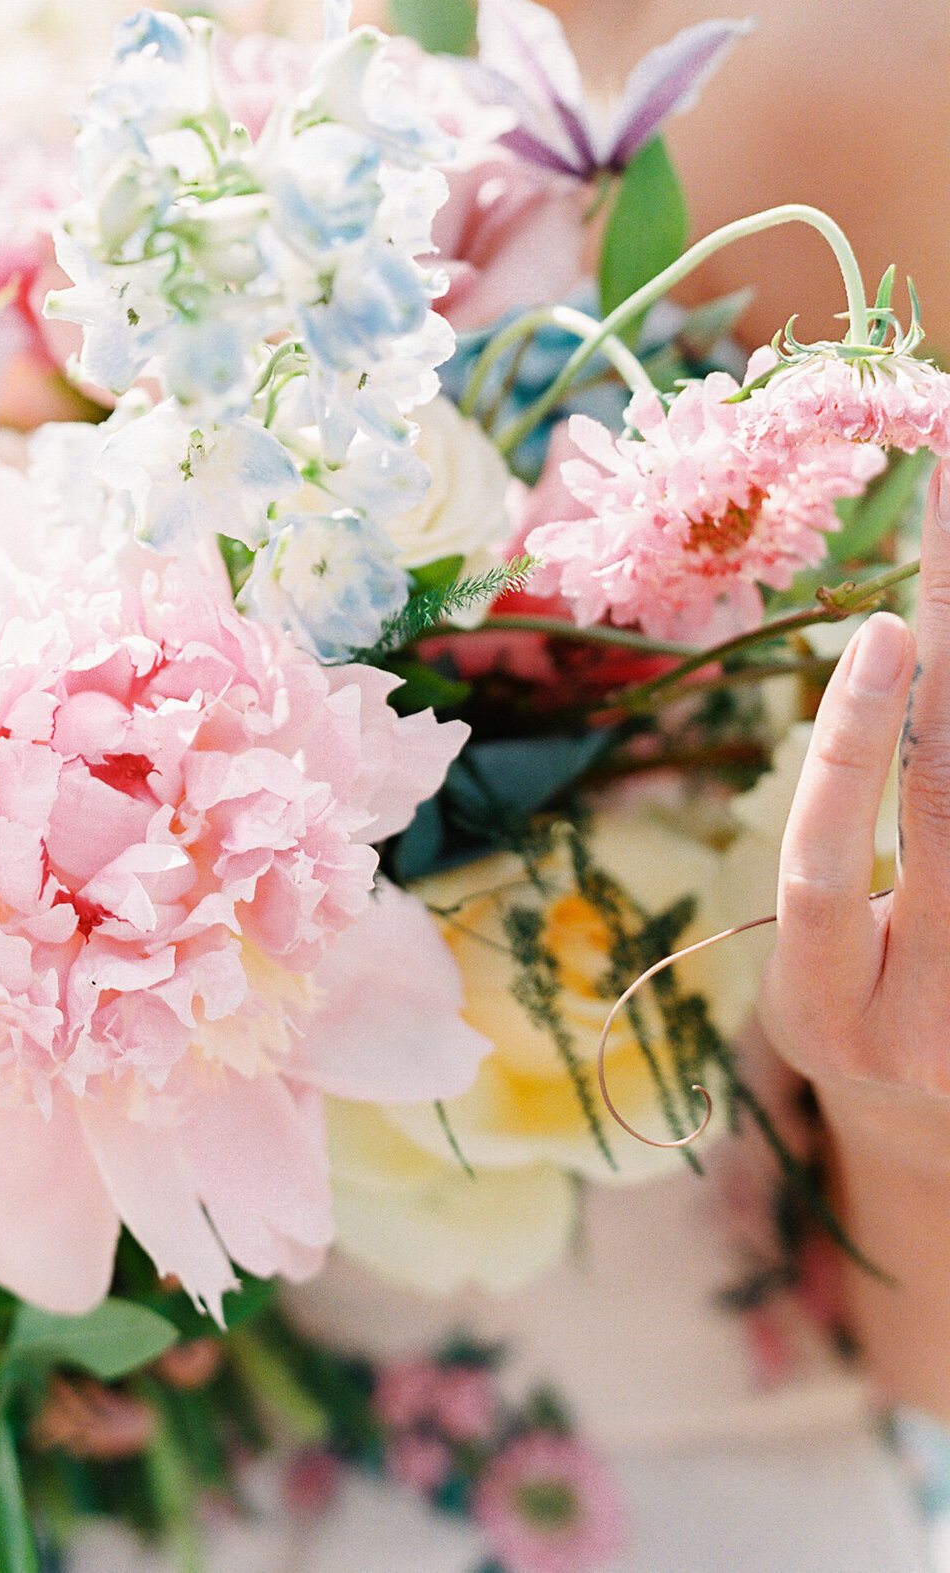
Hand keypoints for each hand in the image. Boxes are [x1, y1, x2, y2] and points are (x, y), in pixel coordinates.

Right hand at [758, 461, 949, 1176]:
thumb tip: (906, 672)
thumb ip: (852, 848)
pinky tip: (948, 690)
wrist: (939, 1134)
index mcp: (831, 1007)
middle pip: (948, 819)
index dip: (855, 747)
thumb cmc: (866, 1012)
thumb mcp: (824, 957)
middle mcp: (926, 1022)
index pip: (831, 862)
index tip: (885, 629)